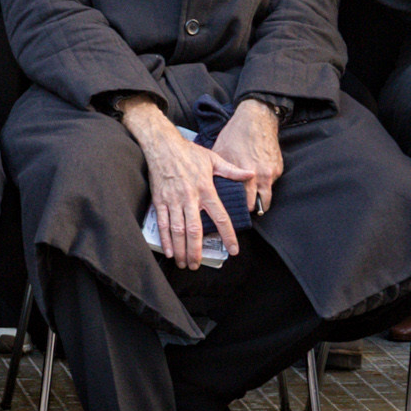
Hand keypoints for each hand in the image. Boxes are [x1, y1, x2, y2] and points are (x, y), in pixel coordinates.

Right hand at [120, 96, 240, 269]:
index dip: (227, 235)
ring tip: (184, 263)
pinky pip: (162, 223)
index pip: (220, 216)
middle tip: (197, 266)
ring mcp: (173, 200)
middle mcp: (189, 197)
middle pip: (194, 230)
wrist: (161, 144)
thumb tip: (250, 174)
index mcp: (205, 189)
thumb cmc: (188, 152)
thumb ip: (232, 170)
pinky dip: (165, 238)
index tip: (233, 250)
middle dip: (196, 250)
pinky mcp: (159, 200)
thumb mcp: (213, 159)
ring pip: (177, 230)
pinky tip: (169, 251)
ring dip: (181, 249)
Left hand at [210, 97, 286, 218]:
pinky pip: (272, 183)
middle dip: (253, 207)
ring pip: (268, 195)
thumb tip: (211, 186)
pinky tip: (257, 179)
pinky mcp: (278, 168)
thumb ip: (219, 171)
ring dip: (261, 198)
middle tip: (245, 208)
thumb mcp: (220, 151)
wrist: (256, 119)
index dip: (242, 208)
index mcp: (245, 173)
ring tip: (252, 198)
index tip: (236, 210)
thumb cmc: (235, 134)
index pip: (247, 203)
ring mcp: (272, 172)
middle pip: (260, 205)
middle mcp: (262, 176)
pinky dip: (265, 184)